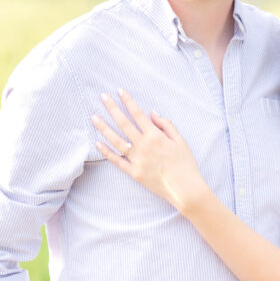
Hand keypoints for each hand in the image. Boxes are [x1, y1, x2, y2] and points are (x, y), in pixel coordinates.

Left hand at [93, 90, 207, 212]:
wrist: (185, 188)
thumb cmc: (185, 164)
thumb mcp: (181, 140)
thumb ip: (166, 125)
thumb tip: (152, 113)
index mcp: (155, 136)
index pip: (138, 114)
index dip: (128, 101)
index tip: (120, 91)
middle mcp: (143, 146)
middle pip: (124, 123)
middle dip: (112, 108)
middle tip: (102, 96)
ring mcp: (137, 160)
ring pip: (116, 141)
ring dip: (104, 128)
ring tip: (94, 117)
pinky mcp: (134, 173)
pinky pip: (117, 161)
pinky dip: (106, 152)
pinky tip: (97, 142)